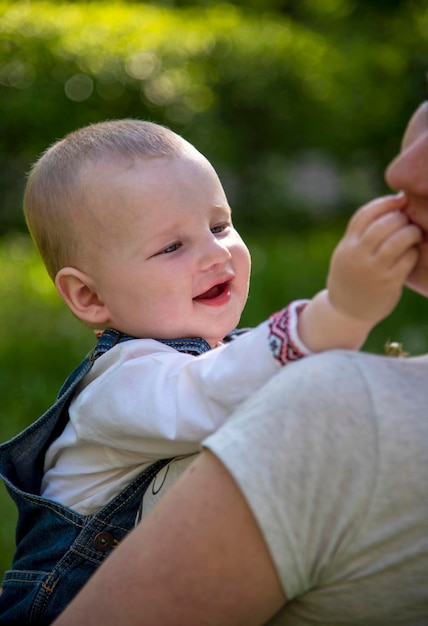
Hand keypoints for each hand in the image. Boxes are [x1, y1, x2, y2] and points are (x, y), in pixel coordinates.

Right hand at [327, 193, 421, 325]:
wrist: (346, 312)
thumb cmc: (352, 276)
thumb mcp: (347, 253)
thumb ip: (362, 233)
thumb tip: (389, 205)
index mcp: (347, 246)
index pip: (365, 215)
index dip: (384, 203)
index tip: (399, 200)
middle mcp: (357, 256)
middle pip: (383, 225)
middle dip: (400, 218)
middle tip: (408, 221)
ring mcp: (372, 270)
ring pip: (397, 241)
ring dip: (410, 233)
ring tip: (414, 234)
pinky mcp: (388, 284)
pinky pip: (407, 260)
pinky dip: (413, 252)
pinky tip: (413, 253)